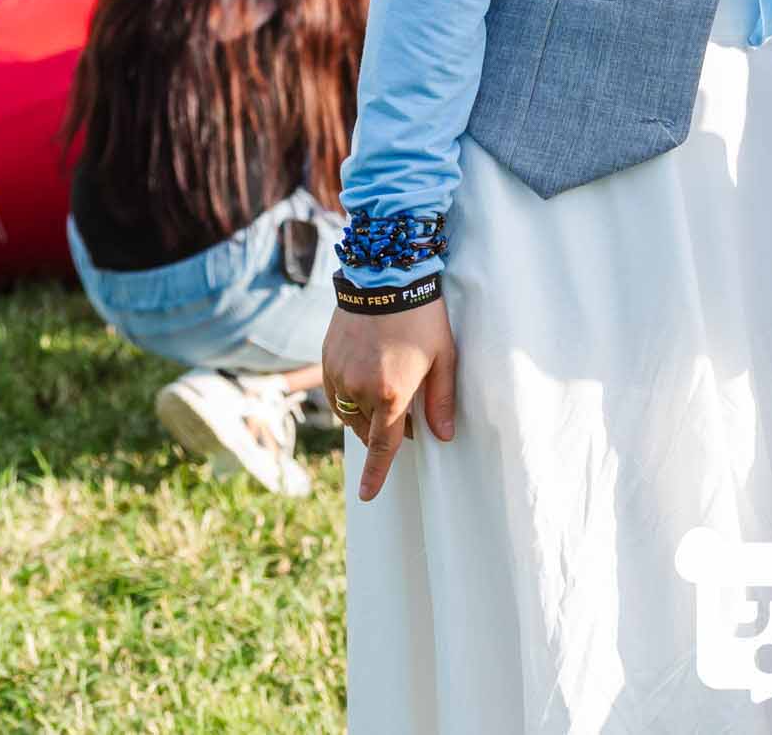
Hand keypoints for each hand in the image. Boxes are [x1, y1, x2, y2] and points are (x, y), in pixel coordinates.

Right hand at [322, 299, 458, 499]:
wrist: (385, 276)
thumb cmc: (422, 317)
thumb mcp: (443, 357)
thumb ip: (441, 400)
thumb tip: (443, 436)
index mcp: (391, 394)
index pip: (383, 446)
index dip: (377, 473)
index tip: (368, 495)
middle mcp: (359, 390)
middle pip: (367, 430)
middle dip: (383, 433)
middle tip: (406, 416)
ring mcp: (339, 375)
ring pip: (349, 413)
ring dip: (365, 415)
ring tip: (385, 394)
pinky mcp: (327, 360)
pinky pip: (335, 392)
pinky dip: (349, 396)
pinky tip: (366, 379)